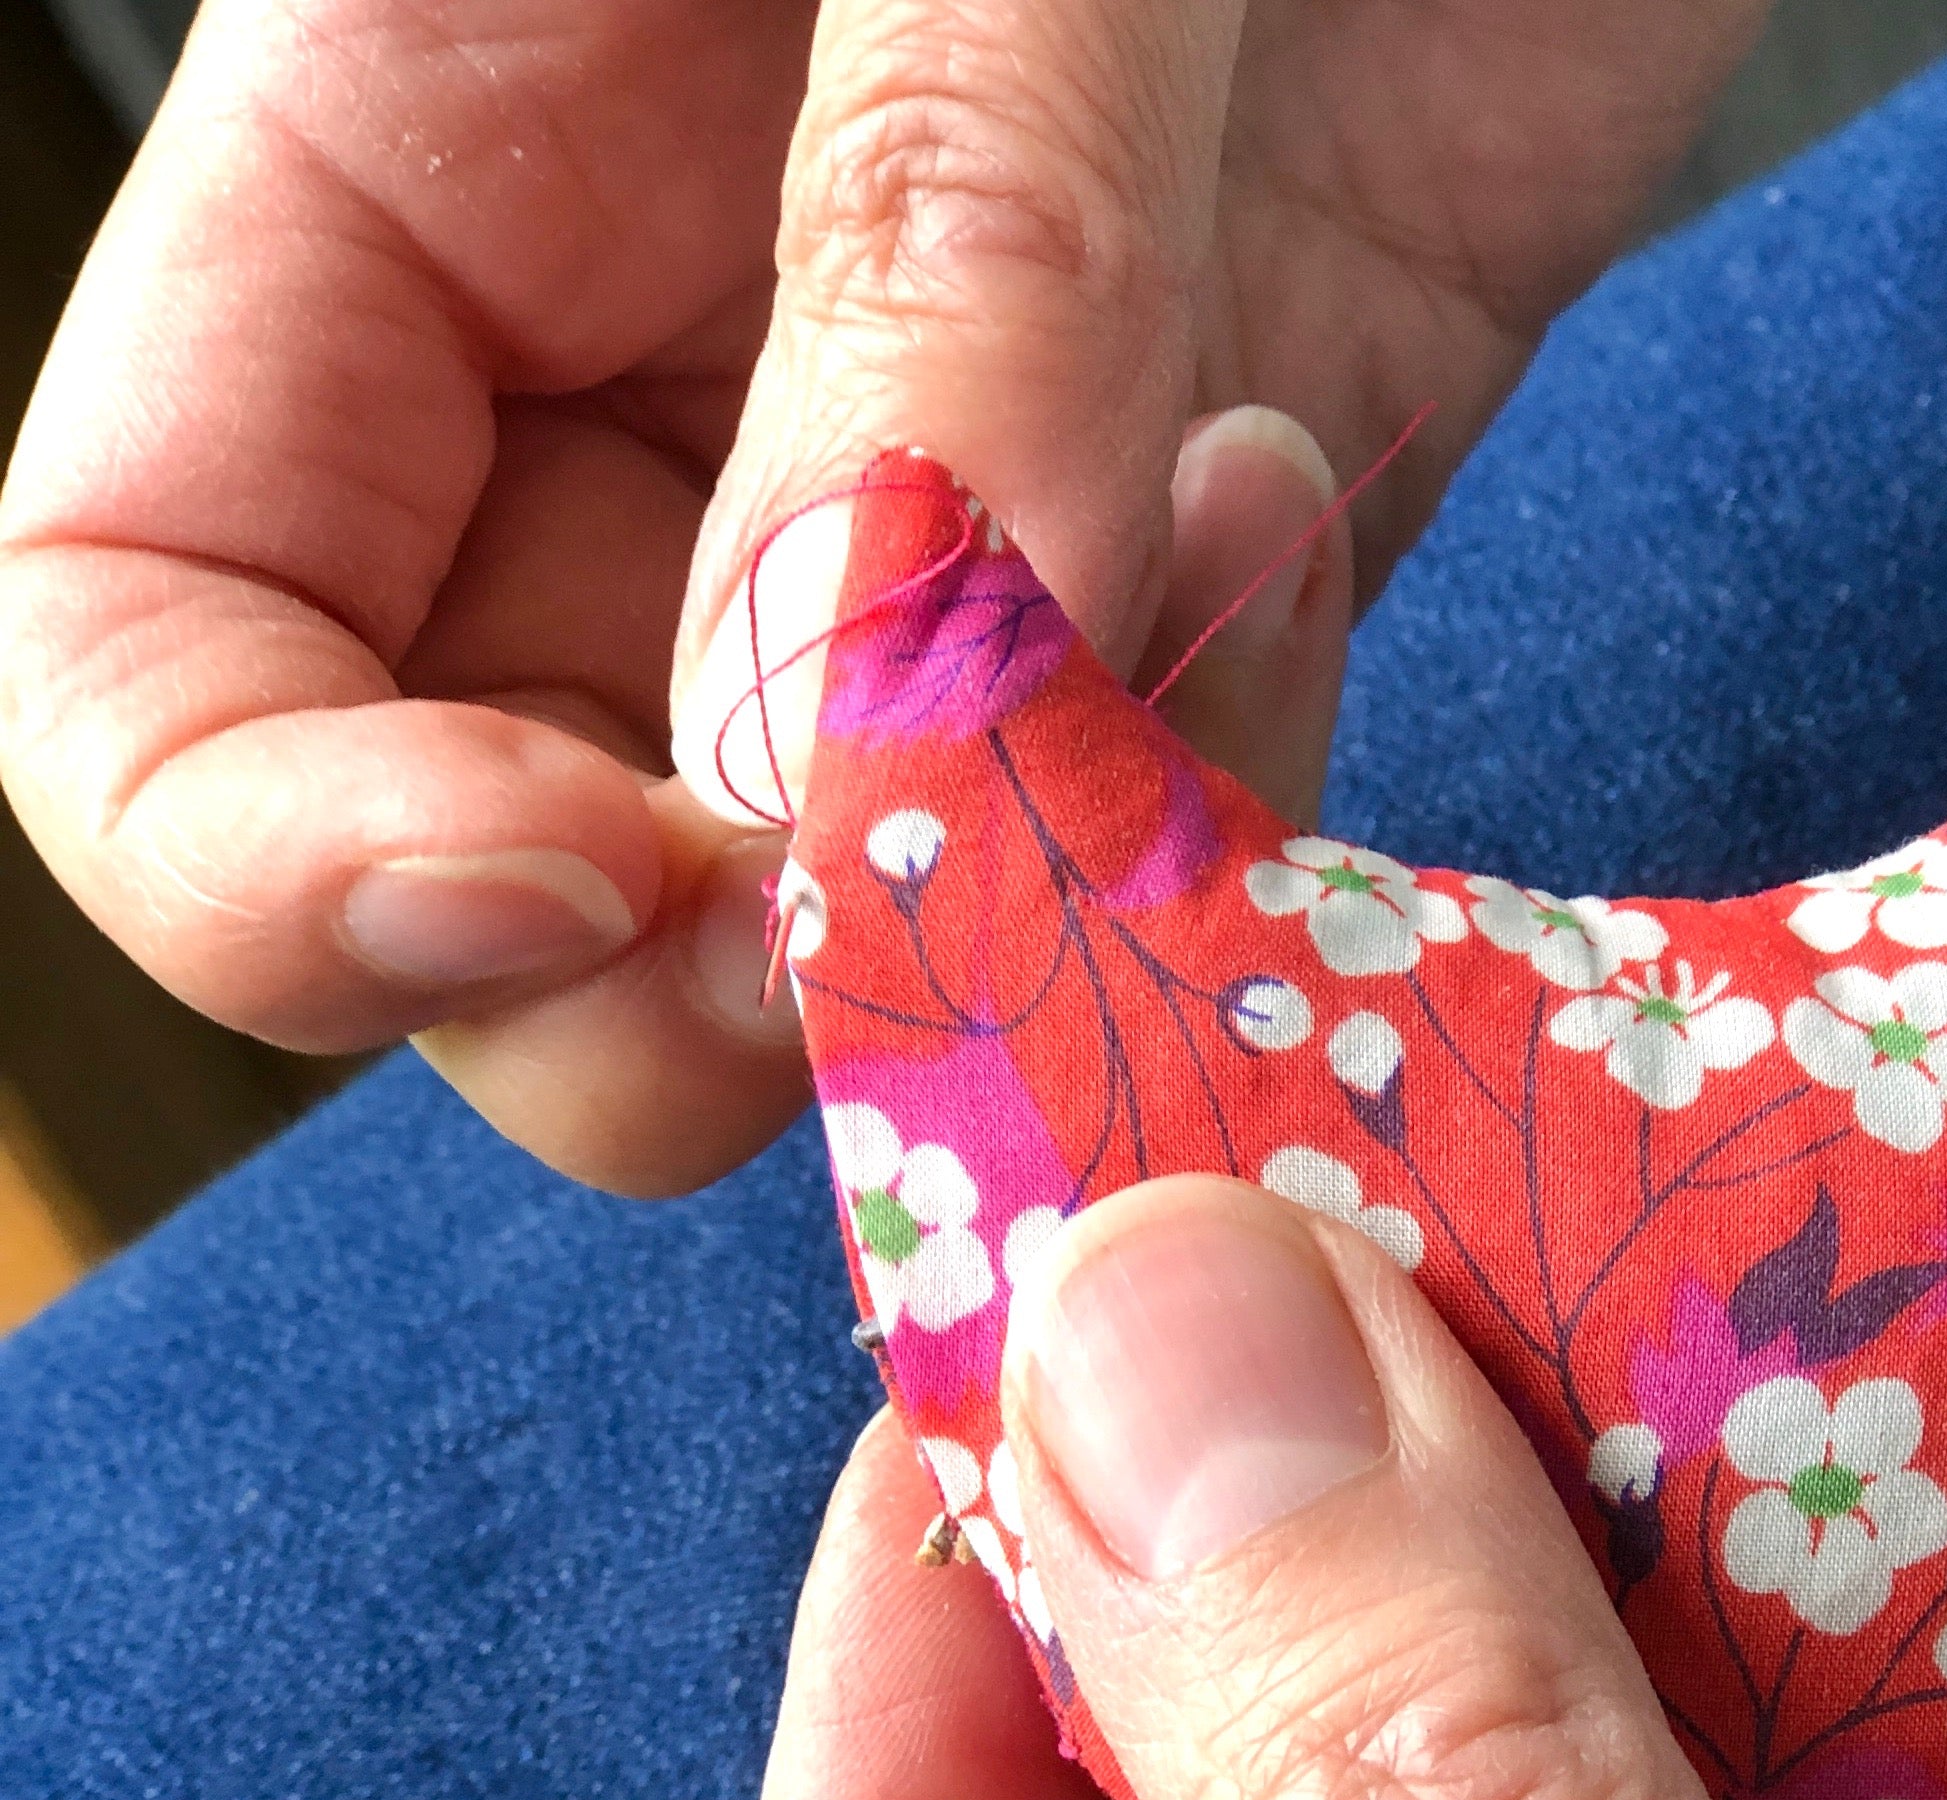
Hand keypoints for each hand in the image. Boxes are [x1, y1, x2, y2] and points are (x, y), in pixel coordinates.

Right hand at [0, 0, 1761, 1195]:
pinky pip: (1137, 844)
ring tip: (1217, 538)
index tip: (577, 872)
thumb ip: (924, 273)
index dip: (281, 855)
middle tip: (913, 893)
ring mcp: (932, 523)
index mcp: (421, 176)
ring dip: (1012, 893)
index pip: (154, 640)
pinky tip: (1305, 524)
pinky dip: (1219, 808)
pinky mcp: (1197, 573)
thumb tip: (825, 753)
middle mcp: (639, 406)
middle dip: (684, 988)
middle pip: (512, 895)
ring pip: (844, 924)